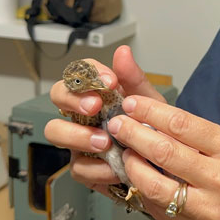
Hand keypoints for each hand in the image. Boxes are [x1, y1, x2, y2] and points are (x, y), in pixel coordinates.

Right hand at [44, 45, 164, 193]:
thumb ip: (135, 79)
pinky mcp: (84, 167)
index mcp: (98, 93)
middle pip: (58, 95)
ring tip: (105, 142)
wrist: (164, 163)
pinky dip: (96, 168)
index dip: (90, 73)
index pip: (80, 71)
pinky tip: (115, 167)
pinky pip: (77, 166)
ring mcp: (79, 140)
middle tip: (96, 108)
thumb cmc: (153, 128)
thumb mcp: (150, 102)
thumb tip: (122, 51)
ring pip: (55, 130)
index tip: (110, 81)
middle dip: (73, 99)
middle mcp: (83, 114)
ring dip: (77, 135)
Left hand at [105, 95, 219, 219]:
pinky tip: (136, 179)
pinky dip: (142, 191)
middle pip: (164, 151)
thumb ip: (194, 132)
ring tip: (124, 152)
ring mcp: (208, 211)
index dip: (150, 111)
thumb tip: (150, 111)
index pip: (182, 124)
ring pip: (154, 185)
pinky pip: (158, 209)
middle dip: (133, 134)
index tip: (131, 103)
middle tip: (117, 124)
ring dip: (131, 165)